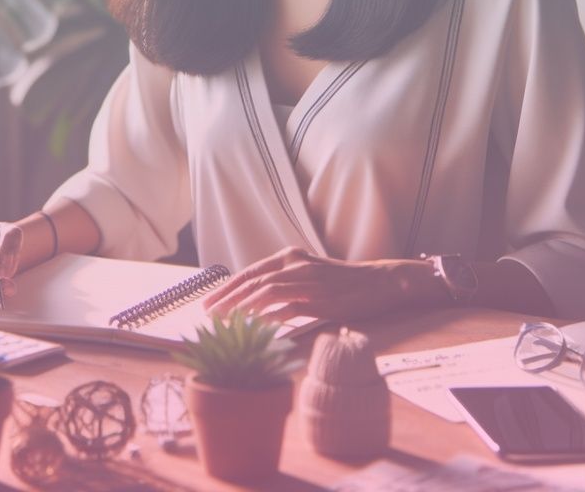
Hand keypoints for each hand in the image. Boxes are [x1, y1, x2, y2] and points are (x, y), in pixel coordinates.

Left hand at [203, 247, 434, 322]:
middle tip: (207, 314)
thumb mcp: (308, 279)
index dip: (227, 288)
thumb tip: (256, 309)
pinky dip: (267, 316)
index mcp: (289, 258)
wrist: (377, 282)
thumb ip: (283, 290)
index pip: (250, 273)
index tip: (208, 302)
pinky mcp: (317, 298)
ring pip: (264, 291)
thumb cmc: (342, 284)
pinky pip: (286, 307)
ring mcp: (305, 280)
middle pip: (251, 281)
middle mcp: (294, 265)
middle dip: (226, 298)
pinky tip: (253, 327)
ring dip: (240, 307)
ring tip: (224, 322)